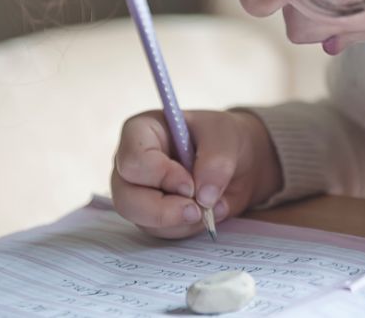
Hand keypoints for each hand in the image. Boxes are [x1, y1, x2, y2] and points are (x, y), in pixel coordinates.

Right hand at [111, 110, 281, 238]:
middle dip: (163, 211)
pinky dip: (187, 228)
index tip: (189, 185)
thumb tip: (203, 197)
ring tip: (211, 207)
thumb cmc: (222, 138)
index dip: (159, 175)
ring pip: (142, 221)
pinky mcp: (152, 216)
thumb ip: (217, 160)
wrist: (239, 162)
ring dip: (179, 221)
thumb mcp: (226, 136)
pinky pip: (161, 232)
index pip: (133, 159)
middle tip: (197, 210)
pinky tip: (207, 213)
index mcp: (142, 132)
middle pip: (126, 198)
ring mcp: (138, 192)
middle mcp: (132, 164)